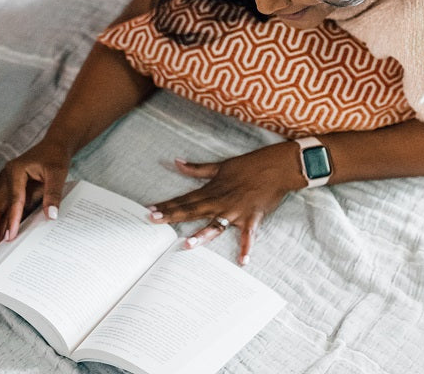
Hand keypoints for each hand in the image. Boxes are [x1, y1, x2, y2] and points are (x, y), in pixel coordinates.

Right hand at [0, 139, 71, 252]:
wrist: (54, 146)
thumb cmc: (55, 157)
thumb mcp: (57, 174)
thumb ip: (53, 194)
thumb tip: (50, 216)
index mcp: (16, 171)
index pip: (14, 199)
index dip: (12, 219)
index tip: (10, 237)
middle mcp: (6, 176)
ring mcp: (5, 182)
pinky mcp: (8, 188)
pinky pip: (2, 207)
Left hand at [147, 143, 304, 265]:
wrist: (274, 167)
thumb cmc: (247, 166)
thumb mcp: (219, 166)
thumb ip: (196, 168)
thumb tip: (176, 162)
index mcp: (211, 190)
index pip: (184, 199)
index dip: (167, 205)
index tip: (149, 210)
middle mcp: (220, 202)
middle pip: (192, 211)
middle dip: (172, 216)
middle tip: (154, 221)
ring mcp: (235, 211)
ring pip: (215, 225)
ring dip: (202, 235)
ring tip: (187, 245)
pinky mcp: (252, 218)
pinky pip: (248, 236)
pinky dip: (246, 248)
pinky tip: (242, 262)